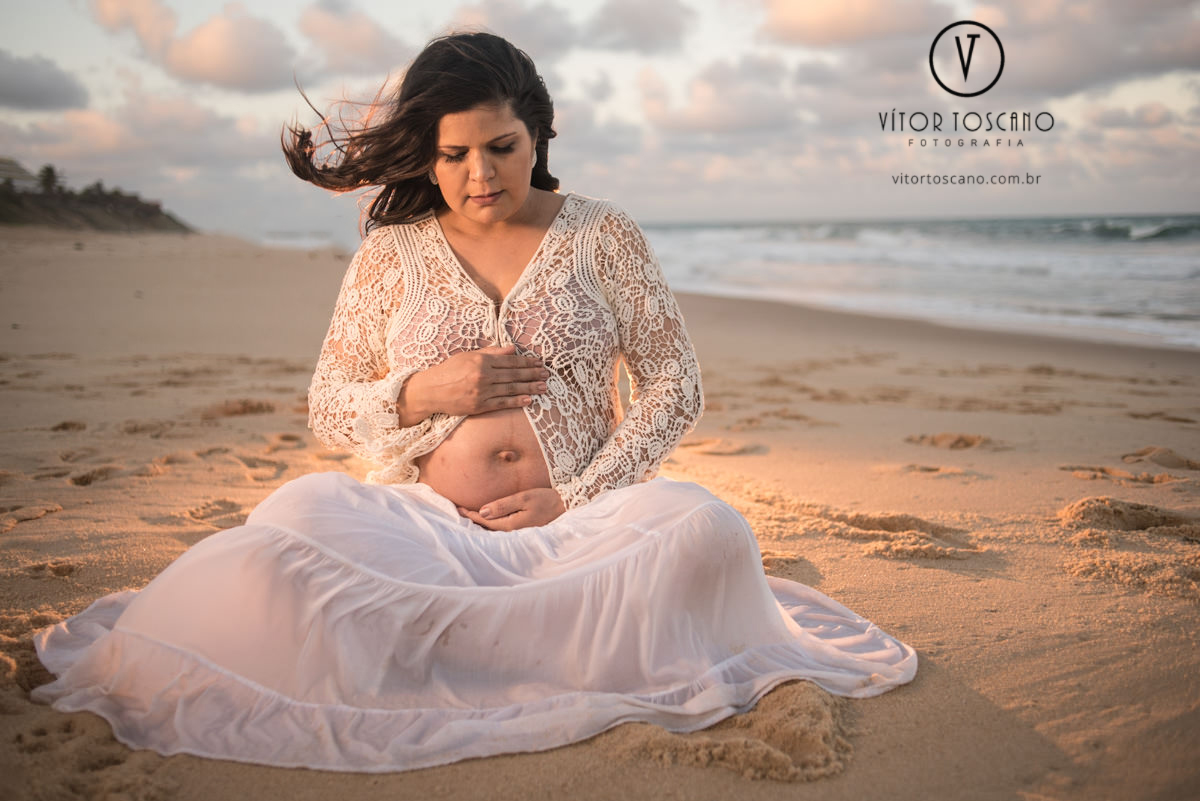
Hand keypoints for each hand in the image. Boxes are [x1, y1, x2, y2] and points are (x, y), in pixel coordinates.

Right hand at [398, 345, 547, 424]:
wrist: (431, 391)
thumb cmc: (448, 371)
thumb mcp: (468, 356)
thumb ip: (491, 352)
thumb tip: (512, 348)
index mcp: (482, 360)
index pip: (511, 360)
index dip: (527, 361)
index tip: (539, 362)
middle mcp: (484, 375)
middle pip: (515, 374)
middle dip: (533, 374)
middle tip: (547, 375)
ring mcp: (482, 391)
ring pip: (512, 389)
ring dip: (530, 388)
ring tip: (544, 387)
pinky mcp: (479, 406)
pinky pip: (503, 403)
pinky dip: (517, 401)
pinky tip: (529, 400)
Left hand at [457, 488, 565, 530]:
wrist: (566, 507)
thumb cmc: (547, 500)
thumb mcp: (525, 498)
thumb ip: (503, 505)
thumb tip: (482, 511)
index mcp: (510, 525)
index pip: (484, 520)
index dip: (470, 514)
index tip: (457, 508)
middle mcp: (512, 531)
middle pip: (486, 527)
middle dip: (472, 519)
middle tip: (457, 511)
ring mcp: (517, 532)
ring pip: (493, 528)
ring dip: (480, 521)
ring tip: (467, 515)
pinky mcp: (522, 529)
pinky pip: (501, 527)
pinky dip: (491, 522)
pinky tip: (486, 518)